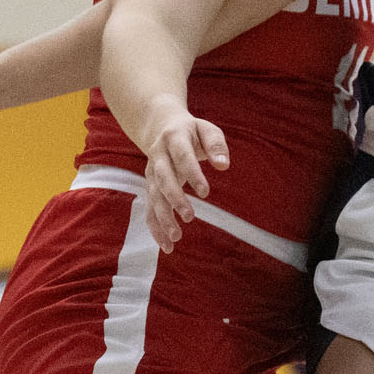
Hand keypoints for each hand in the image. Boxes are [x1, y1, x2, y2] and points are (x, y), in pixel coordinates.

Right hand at [140, 101, 231, 252]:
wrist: (162, 127)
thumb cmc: (193, 132)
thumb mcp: (207, 130)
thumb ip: (216, 145)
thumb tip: (224, 166)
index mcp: (173, 139)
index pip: (182, 157)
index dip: (192, 174)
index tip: (205, 192)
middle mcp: (158, 156)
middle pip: (163, 179)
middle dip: (175, 199)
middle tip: (190, 217)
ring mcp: (151, 173)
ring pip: (153, 197)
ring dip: (163, 218)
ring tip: (176, 238)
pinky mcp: (150, 188)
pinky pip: (149, 209)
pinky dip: (155, 228)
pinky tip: (166, 246)